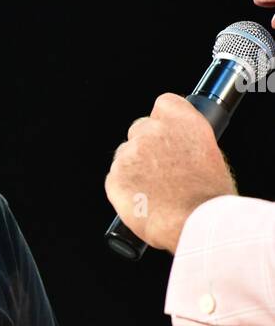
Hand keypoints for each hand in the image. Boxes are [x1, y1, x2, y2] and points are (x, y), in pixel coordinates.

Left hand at [104, 93, 237, 252]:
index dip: (164, 121)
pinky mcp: (114, 177)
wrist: (195, 222)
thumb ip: (188, 142)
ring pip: (125, 155)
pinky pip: (115, 179)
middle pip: (139, 129)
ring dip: (134, 168)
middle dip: (146, 147)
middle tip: (160, 170)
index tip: (167, 135)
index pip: (163, 104)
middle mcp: (153, 131)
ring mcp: (130, 153)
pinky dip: (125, 189)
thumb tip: (177, 146)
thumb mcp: (210, 155)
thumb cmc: (209, 196)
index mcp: (182, 120)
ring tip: (154, 191)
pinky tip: (143, 201)